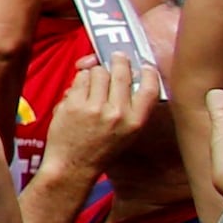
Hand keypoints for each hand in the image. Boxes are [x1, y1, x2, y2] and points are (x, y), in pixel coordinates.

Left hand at [42, 52, 159, 175]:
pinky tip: (80, 90)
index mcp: (135, 121)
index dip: (148, 73)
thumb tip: (130, 76)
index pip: (150, 88)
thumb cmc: (100, 149)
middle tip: (117, 57)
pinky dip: (80, 80)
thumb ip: (130, 107)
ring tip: (94, 82)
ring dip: (95, 72)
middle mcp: (117, 113)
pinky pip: (80, 78)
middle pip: (121, 73)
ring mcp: (94, 108)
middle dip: (118, 61)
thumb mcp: (127, 132)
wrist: (73, 166)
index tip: (145, 65)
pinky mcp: (74, 105)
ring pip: (98, 72)